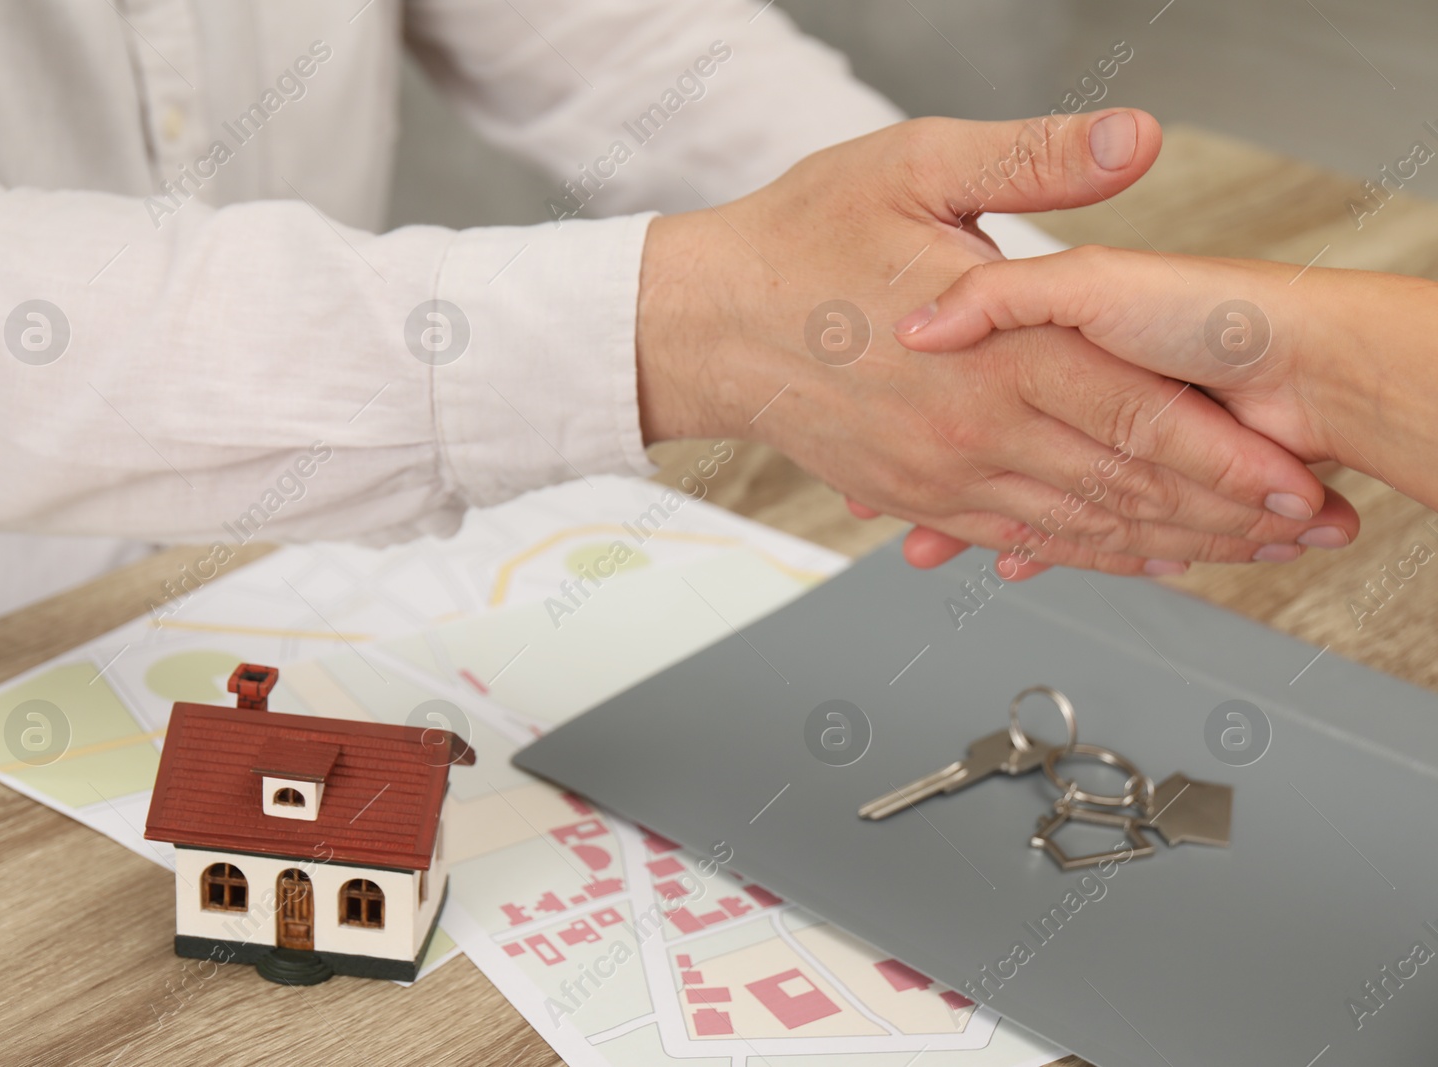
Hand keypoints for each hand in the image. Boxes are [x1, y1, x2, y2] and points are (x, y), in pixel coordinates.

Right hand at [635, 109, 1354, 576]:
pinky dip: (1089, 555)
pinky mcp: (916, 494)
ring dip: (1169, 544)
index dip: (1224, 455)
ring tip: (1244, 555)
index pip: (1134, 415)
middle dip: (1222, 513)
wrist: (705, 323)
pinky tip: (1137, 560)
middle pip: (1121, 486)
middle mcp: (970, 428)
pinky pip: (1019, 538)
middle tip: (1297, 531)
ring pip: (1078, 526)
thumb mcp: (915, 167)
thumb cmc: (800, 240)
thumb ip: (1034, 160)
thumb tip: (1135, 140)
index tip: (1291, 480)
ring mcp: (940, 473)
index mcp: (988, 351)